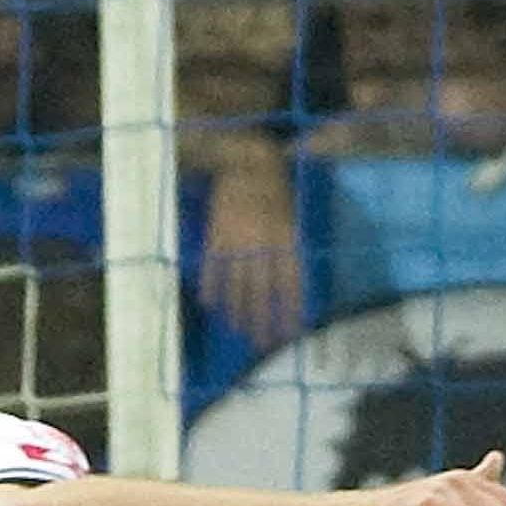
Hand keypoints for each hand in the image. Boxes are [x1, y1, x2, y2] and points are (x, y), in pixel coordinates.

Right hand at [197, 154, 304, 346]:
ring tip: (239, 329)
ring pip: (237, 283)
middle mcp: (262, 244)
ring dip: (238, 310)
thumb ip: (292, 249)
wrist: (246, 161)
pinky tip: (211, 304)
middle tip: (262, 344)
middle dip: (263, 319)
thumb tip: (294, 286)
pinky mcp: (216, 234)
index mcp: (286, 238)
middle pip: (263, 290)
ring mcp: (237, 240)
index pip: (292, 283)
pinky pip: (213, 266)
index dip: (292, 309)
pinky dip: (211, 286)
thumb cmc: (276, 189)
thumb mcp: (293, 216)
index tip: (292, 333)